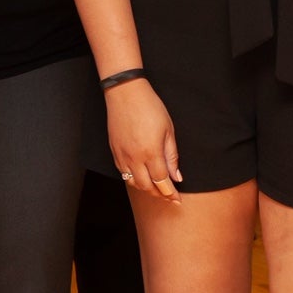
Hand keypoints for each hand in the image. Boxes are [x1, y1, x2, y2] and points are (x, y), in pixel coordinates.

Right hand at [105, 78, 182, 201]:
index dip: (170, 193)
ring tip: (156, 188)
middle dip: (159, 194)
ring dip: (146, 189)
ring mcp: (122, 156)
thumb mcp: (168, 130)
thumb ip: (172, 156)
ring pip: (133, 183)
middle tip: (168, 196)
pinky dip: (133, 179)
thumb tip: (176, 176)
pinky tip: (141, 177)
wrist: (126, 93)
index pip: (161, 181)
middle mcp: (135, 158)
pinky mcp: (114, 152)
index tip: (177, 199)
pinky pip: (123, 173)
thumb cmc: (150, 107)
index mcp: (151, 152)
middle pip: (147, 187)